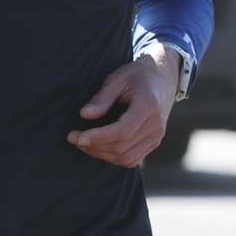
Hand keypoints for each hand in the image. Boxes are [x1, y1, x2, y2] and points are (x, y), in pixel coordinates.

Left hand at [67, 50, 176, 166]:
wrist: (163, 79)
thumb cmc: (137, 76)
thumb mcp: (118, 79)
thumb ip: (102, 97)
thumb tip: (84, 115)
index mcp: (148, 105)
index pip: (123, 131)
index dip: (98, 137)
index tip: (77, 137)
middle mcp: (156, 125)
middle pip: (123, 147)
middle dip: (94, 146)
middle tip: (73, 138)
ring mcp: (157, 136)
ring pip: (127, 157)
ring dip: (101, 154)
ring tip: (83, 143)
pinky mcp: (154, 143)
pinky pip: (132, 159)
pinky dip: (113, 157)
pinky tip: (98, 147)